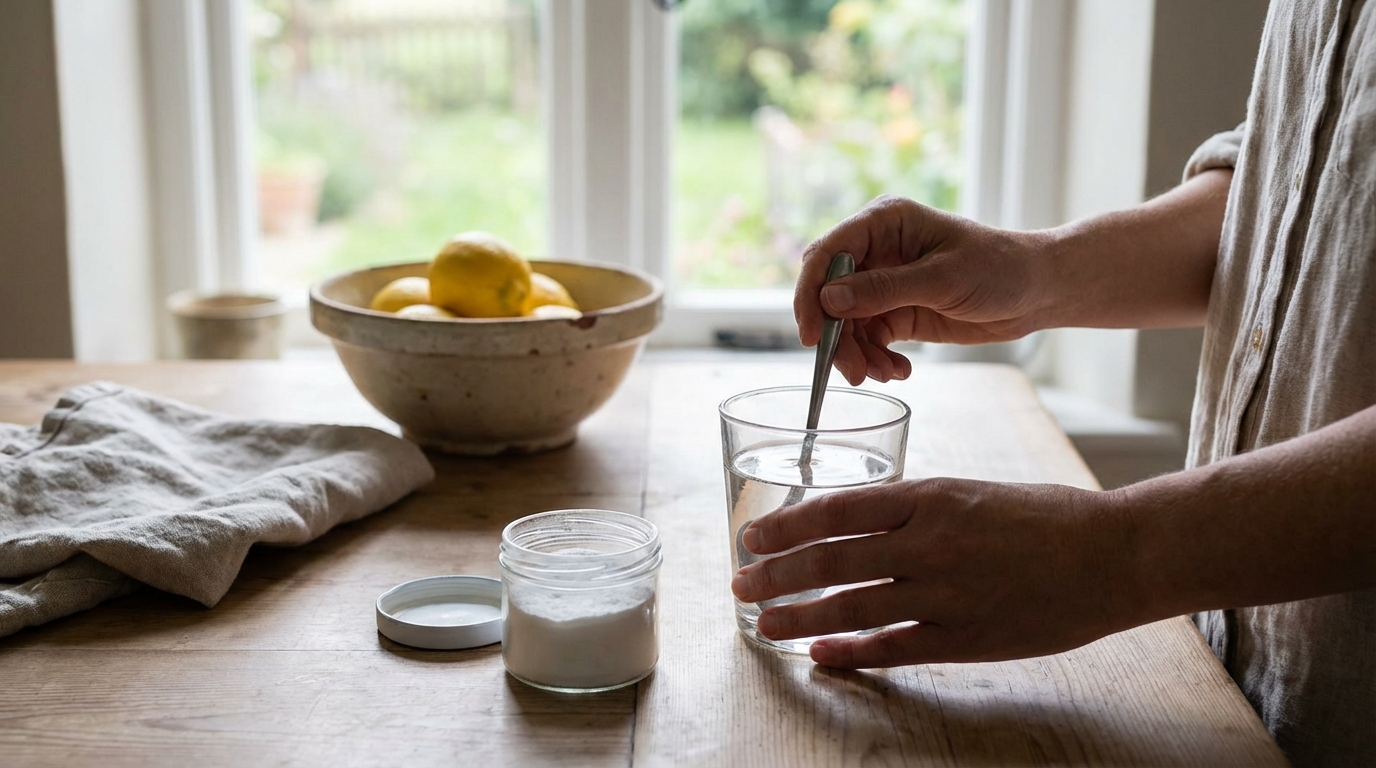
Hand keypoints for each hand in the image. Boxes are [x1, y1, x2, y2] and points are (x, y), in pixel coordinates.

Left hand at [729, 478, 1144, 668]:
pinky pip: (892, 648)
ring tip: (763, 624)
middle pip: (829, 560)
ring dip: (798, 617)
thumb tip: (851, 524)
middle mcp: (929, 543)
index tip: (752, 538)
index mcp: (930, 497)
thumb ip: (912, 509)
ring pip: (851, 606)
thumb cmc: (1045, 516)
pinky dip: (849, 652)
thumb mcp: (970, 491)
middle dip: (775, 575)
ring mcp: (946, 594)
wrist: (1114, 553)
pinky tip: (820, 655)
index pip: (835, 509)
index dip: (785, 526)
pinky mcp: (966, 638)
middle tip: (740, 584)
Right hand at [793, 195, 1052, 384]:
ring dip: (858, 354)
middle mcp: (876, 250)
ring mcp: (883, 283)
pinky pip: (869, 339)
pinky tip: (899, 370)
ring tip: (884, 374)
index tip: (812, 334)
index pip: (827, 254)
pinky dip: (876, 359)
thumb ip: (884, 290)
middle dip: (837, 336)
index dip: (811, 293)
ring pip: (846, 324)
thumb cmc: (999, 268)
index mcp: (884, 223)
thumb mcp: (942, 279)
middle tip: (852, 371)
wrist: (1037, 291)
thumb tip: (829, 301)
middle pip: (830, 295)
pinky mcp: (895, 311)